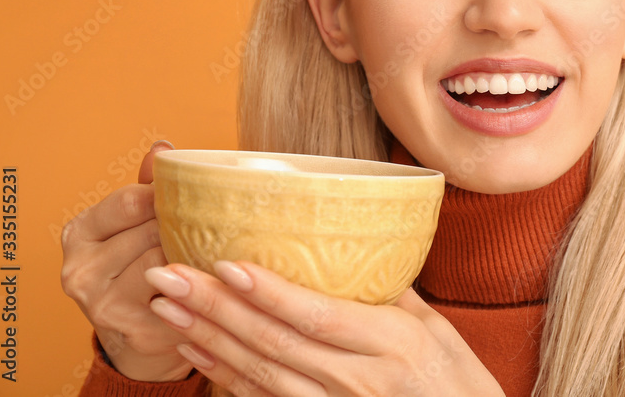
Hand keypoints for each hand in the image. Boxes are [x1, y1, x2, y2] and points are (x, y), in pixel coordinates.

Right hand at [60, 140, 196, 380]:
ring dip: (196, 254)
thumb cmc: (140, 260)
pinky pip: (184, 296)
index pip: (130, 202)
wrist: (137, 329)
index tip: (191, 197)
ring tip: (213, 248)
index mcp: (79, 233)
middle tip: (213, 223)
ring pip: (167, 263)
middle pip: (152, 233)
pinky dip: (202, 284)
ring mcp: (105, 306)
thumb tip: (163, 148)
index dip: (166, 198)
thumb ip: (147, 186)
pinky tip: (213, 278)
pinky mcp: (137, 331)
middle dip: (185, 227)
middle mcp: (81, 272)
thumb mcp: (134, 221)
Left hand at [143, 260, 504, 395]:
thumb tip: (348, 244)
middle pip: (275, 342)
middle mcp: (358, 379)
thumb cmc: (458, 380)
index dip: (269, 291)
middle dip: (215, 307)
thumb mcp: (435, 327)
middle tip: (167, 275)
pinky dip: (224, 375)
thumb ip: (389, 288)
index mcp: (391, 342)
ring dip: (208, 339)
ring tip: (167, 307)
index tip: (225, 262)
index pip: (317, 315)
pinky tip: (194, 350)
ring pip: (260, 373)